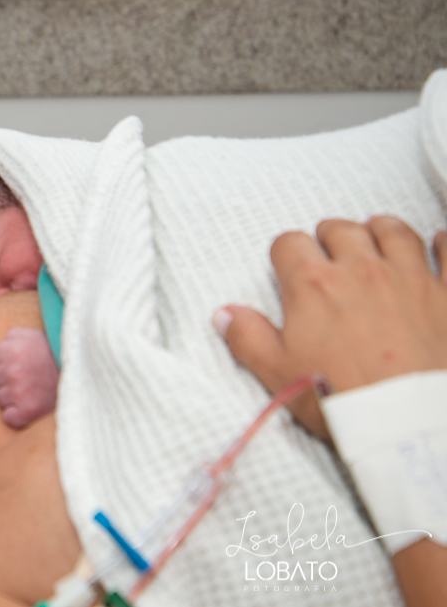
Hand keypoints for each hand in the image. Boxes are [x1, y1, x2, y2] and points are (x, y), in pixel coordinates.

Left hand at [0, 327, 58, 427]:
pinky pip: (9, 417)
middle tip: (31, 378)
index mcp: (14, 349)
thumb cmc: (59, 355)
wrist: (86, 377)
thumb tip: (1, 341)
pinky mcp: (27, 412)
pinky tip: (32, 407)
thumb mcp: (36, 335)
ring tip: (34, 392)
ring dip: (13, 397)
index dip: (9, 360)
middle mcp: (14, 371)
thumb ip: (15, 335)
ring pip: (0, 398)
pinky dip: (18, 416)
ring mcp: (19, 393)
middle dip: (10, 378)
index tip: (25, 363)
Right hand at [215, 216, 446, 438]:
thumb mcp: (278, 373)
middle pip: (341, 230)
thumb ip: (248, 338)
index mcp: (313, 285)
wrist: (408, 422)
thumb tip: (227, 316)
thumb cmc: (346, 400)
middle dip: (330, 236)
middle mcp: (361, 271)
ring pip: (393, 231)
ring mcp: (410, 278)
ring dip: (380, 229)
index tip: (287, 264)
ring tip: (374, 236)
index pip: (289, 244)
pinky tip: (438, 241)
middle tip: (328, 250)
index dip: (285, 252)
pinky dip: (442, 242)